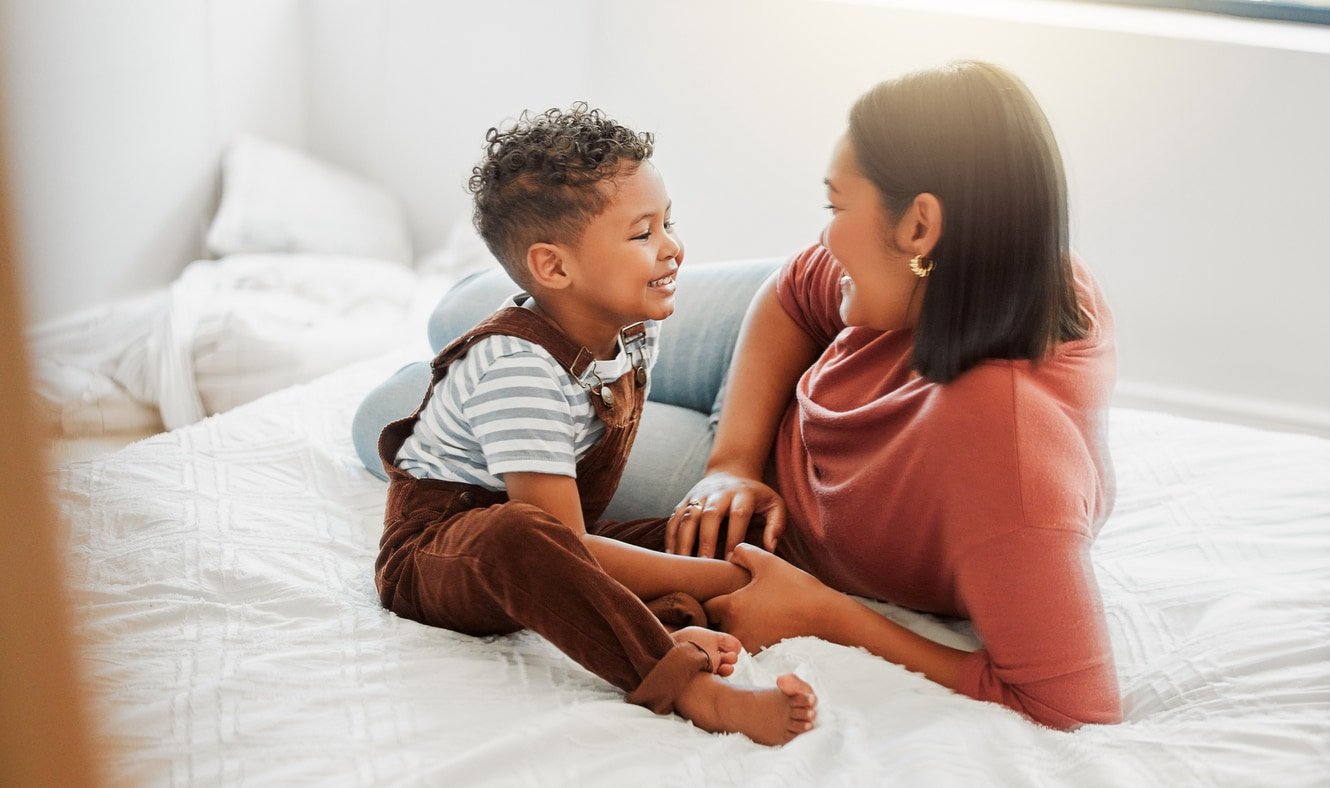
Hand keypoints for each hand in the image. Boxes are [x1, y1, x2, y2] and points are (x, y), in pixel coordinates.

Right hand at [665, 472, 785, 558]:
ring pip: (689, 516)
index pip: (738, 515)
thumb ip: (776, 525)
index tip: (731, 561)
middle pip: (710, 514)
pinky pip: (674, 518)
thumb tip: (769, 549)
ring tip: (683, 563)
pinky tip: (671, 555)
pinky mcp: (685, 500)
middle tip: (704, 564)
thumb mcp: (774, 505)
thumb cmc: (755, 497)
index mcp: (742, 494)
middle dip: (706, 540)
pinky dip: (671, 537)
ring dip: (684, 540)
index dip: (734, 538)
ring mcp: (699, 496)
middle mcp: (719, 493)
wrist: (731, 471)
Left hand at [703, 544, 833, 652]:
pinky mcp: (761, 655)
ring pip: (728, 637)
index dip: (707, 598)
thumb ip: (743, 553)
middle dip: (717, 615)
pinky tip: (761, 625)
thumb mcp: (768, 562)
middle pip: (713, 624)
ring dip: (732, 628)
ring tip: (747, 614)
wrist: (825, 618)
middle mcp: (735, 630)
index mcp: (731, 607)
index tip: (716, 592)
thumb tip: (730, 555)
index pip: (705, 606)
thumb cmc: (796, 588)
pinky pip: (744, 646)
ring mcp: (748, 645)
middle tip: (731, 603)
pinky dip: (746, 638)